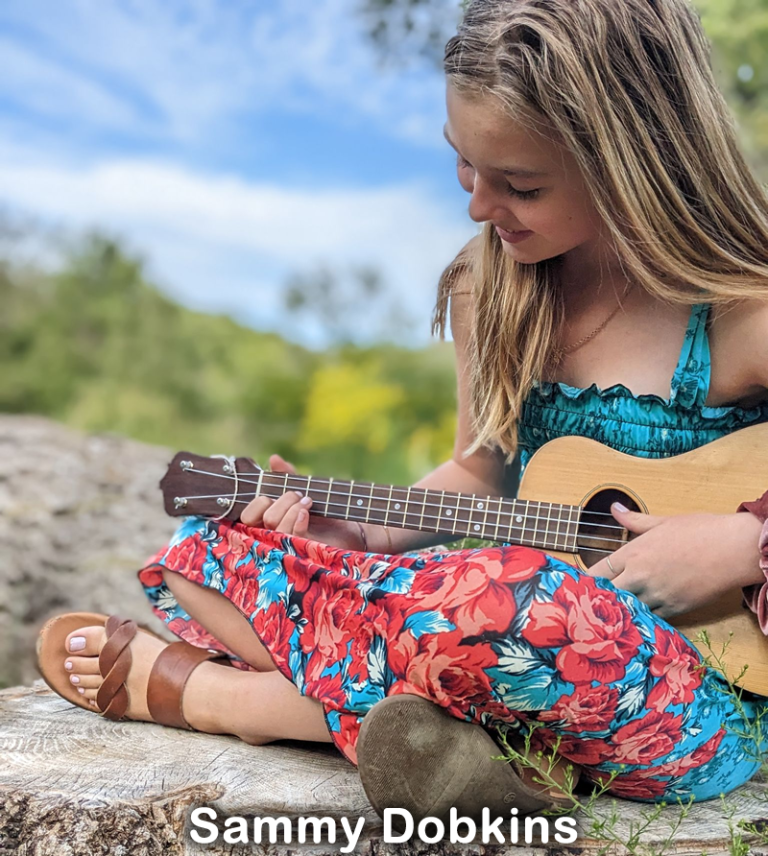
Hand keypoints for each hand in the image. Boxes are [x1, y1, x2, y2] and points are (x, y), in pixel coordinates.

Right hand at [240, 454, 365, 549]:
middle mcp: (274, 536)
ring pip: (275, 526)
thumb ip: (288, 476)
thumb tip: (274, 458)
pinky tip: (306, 511)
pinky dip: (297, 518)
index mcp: (268, 523)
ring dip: (290, 507)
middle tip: (299, 495)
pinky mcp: (304, 549)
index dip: (258, 503)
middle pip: (259, 520)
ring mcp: (288, 545)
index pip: (247, 517)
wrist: (352, 522)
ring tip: (308, 501)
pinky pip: (292, 534)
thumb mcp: (304, 488)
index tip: (276, 494)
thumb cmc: (325, 507)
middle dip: (279, 501)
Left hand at [587, 503, 763, 618]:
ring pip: (629, 611)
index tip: (576, 587)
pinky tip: (637, 619)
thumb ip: (634, 520)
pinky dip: (643, 619)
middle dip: (597, 601)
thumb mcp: (662, 522)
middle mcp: (642, 576)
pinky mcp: (676, 608)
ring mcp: (659, 594)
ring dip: (620, 611)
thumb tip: (614, 508)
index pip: (598, 572)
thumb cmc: (700, 531)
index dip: (584, 582)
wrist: (734, 548)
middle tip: (588, 606)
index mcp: (634, 553)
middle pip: (608, 596)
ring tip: (608, 617)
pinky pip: (652, 618)